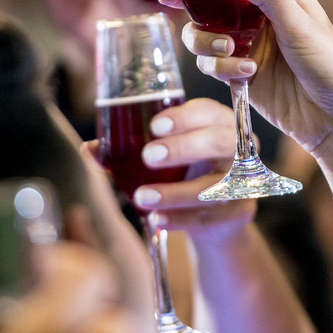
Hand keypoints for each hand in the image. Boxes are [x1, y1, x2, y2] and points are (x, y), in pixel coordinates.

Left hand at [90, 98, 255, 245]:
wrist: (217, 215)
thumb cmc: (186, 172)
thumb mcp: (163, 156)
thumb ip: (127, 151)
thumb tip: (89, 149)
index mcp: (220, 123)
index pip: (209, 112)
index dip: (185, 117)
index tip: (155, 126)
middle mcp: (239, 148)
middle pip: (219, 142)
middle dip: (184, 148)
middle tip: (148, 157)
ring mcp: (243, 181)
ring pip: (215, 185)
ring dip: (176, 192)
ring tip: (142, 197)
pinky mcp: (240, 211)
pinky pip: (210, 215)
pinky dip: (181, 218)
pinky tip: (157, 220)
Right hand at [158, 0, 332, 153]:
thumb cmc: (331, 65)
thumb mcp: (301, 24)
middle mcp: (258, 17)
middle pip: (209, 1)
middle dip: (188, 2)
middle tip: (170, 0)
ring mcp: (247, 46)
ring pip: (203, 35)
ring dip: (206, 41)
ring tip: (229, 50)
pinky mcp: (239, 74)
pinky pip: (212, 65)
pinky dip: (220, 68)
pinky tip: (246, 74)